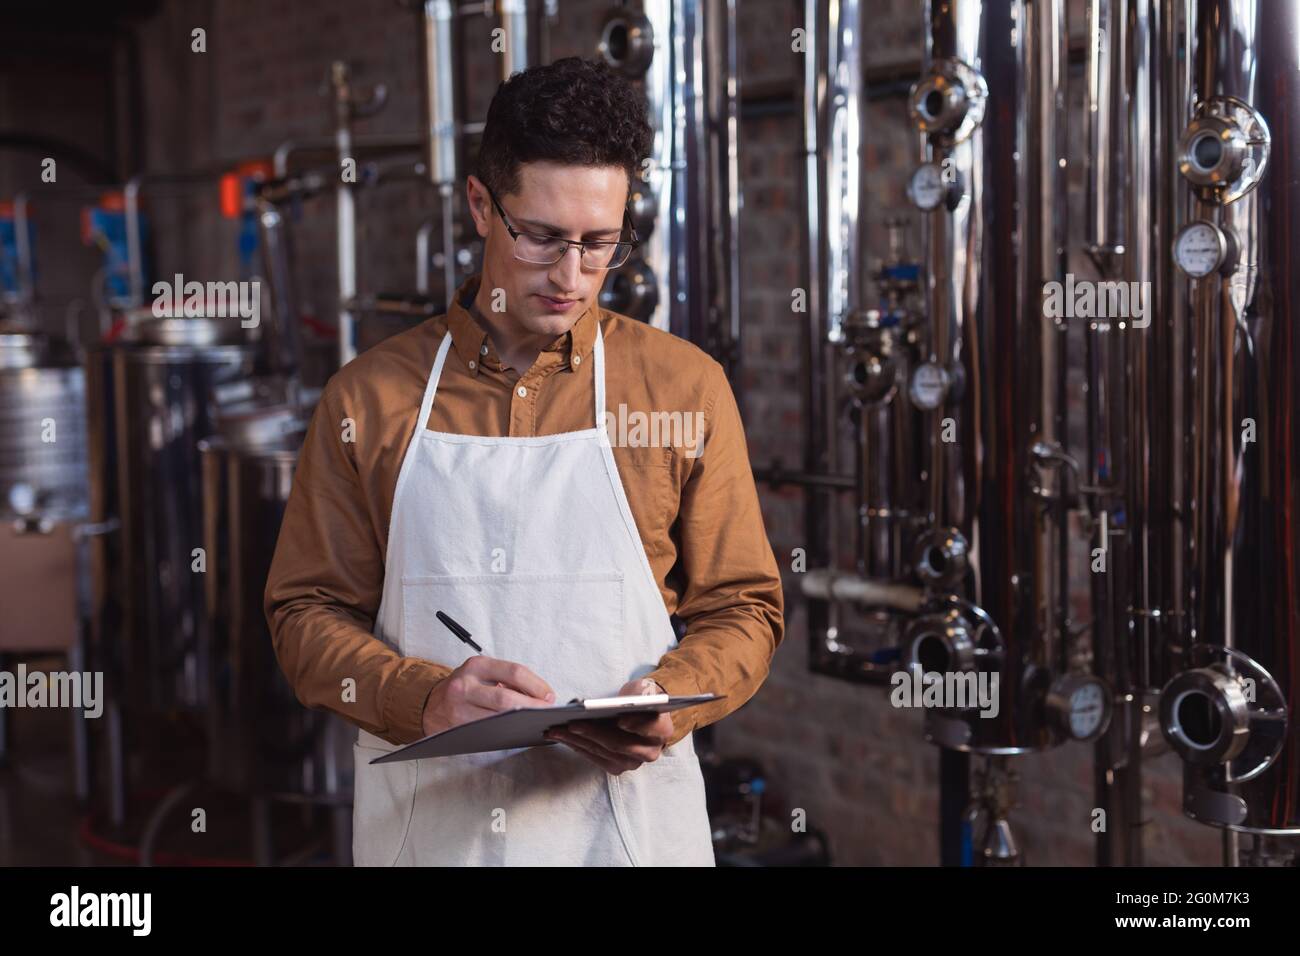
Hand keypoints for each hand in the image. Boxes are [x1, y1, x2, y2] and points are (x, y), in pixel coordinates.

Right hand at [422, 655, 555, 736]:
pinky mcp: (458, 727)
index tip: (550, 696)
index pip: (514, 672)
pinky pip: (487, 730)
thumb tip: (541, 695)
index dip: (537, 685)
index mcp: (477, 665)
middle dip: (532, 707)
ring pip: (497, 718)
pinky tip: (517, 730)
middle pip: (507, 698)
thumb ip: (507, 679)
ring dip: (521, 721)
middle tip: (546, 712)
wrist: (430, 705)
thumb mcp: (481, 673)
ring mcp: (459, 708)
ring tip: (535, 721)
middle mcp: (466, 684)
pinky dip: (506, 731)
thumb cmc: (464, 688)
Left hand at [542, 677, 672, 774]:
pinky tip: (562, 737)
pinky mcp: (617, 767)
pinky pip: (594, 758)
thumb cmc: (640, 698)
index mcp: (663, 730)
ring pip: (603, 752)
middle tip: (572, 723)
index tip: (620, 720)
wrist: (642, 713)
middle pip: (620, 743)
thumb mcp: (643, 689)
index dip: (636, 725)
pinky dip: (576, 747)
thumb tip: (619, 704)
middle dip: (593, 733)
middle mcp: (650, 751)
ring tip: (557, 730)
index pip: (651, 728)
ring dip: (577, 741)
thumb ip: (638, 696)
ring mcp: (633, 762)